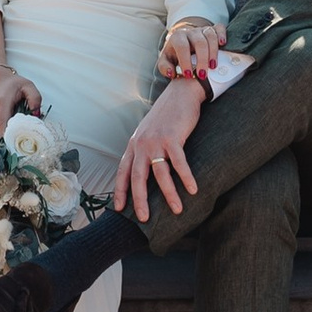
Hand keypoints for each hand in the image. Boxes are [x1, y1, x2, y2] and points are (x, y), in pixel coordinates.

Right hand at [0, 64, 42, 131]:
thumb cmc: (11, 83)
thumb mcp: (28, 86)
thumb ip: (35, 99)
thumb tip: (37, 115)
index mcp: (2, 102)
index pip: (3, 124)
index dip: (12, 135)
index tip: (23, 139)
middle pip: (3, 131)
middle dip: (16, 135)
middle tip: (28, 134)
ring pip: (2, 131)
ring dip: (13, 131)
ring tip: (22, 124)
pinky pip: (0, 128)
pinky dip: (9, 128)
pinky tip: (15, 122)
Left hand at [118, 72, 205, 222]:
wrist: (180, 93)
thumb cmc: (167, 116)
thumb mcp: (149, 132)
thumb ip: (144, 149)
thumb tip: (145, 170)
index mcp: (134, 144)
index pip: (123, 172)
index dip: (120, 191)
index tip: (118, 209)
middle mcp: (142, 144)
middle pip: (137, 177)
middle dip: (139, 200)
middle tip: (144, 218)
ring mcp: (156, 141)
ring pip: (160, 174)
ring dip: (169, 194)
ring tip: (177, 210)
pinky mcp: (173, 138)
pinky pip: (179, 162)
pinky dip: (186, 177)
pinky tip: (193, 189)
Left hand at [160, 19, 223, 78]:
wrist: (183, 41)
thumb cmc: (175, 53)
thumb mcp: (166, 60)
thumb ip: (164, 67)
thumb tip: (171, 73)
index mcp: (177, 37)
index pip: (182, 46)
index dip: (185, 60)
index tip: (188, 75)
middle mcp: (190, 32)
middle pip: (199, 42)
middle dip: (202, 59)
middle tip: (203, 75)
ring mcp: (202, 30)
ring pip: (210, 36)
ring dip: (213, 52)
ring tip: (213, 66)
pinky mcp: (213, 30)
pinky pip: (219, 28)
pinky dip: (222, 35)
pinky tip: (223, 44)